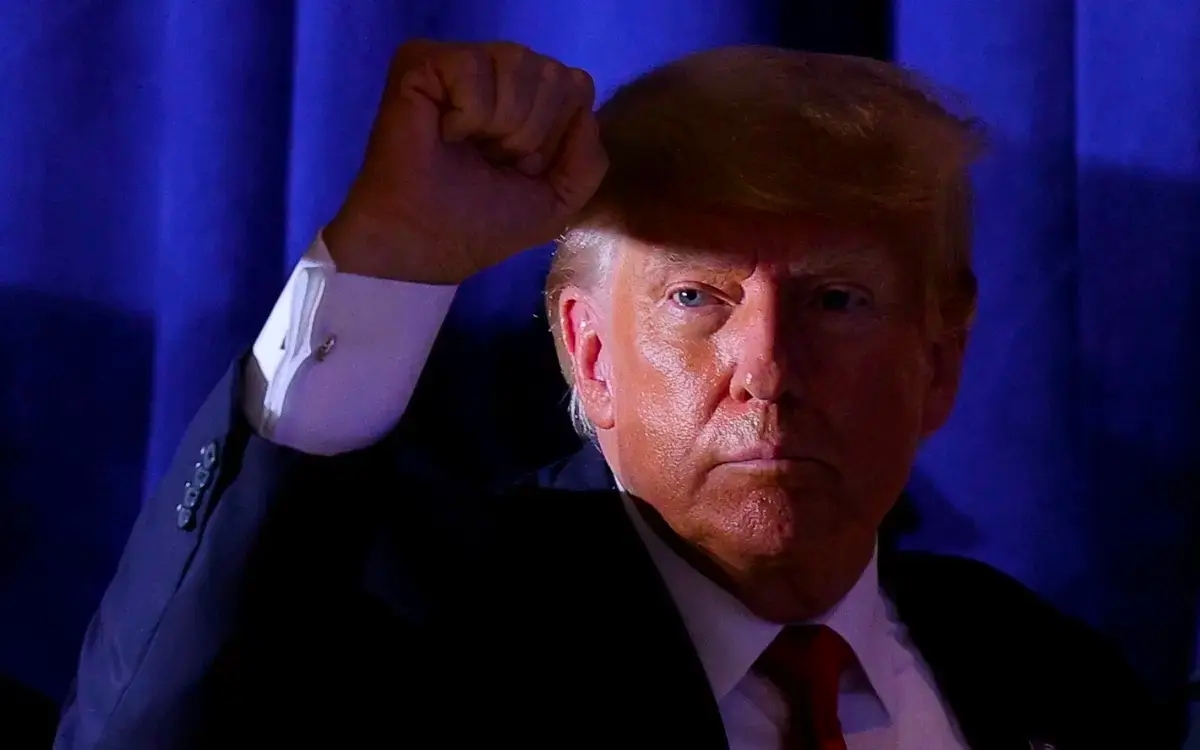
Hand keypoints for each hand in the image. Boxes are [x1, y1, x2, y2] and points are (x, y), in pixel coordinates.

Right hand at [325, 39, 607, 283]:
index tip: (521, 169)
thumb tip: (583, 110)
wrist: (427, 245)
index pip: (577, 85)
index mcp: (531, 98)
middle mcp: (499, 72)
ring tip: (469, 147)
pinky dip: (468, 113)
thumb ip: (590, 160)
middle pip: (554, 74)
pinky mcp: (421, 61)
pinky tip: (445, 132)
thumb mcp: (559, 200)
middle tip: (491, 161)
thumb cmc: (484, 224)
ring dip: (501, 124)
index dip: (556, 137)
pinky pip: (474, 66)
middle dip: (530, 133)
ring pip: (518, 63)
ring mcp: (461, 63)